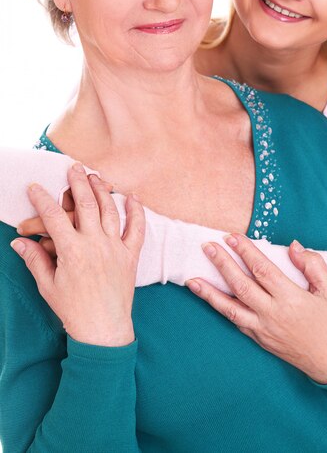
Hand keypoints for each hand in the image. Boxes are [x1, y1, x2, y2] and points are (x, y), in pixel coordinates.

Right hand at [10, 163, 143, 346]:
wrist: (103, 329)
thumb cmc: (73, 309)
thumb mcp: (48, 286)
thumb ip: (35, 260)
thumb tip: (19, 241)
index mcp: (71, 252)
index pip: (54, 217)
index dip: (43, 199)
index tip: (36, 187)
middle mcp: (94, 245)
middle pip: (85, 205)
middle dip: (78, 183)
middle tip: (73, 167)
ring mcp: (115, 248)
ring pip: (109, 211)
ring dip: (102, 190)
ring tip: (95, 176)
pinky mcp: (130, 255)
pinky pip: (137, 229)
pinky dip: (136, 211)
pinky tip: (132, 197)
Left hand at [186, 234, 326, 383]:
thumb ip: (313, 265)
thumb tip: (293, 246)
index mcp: (291, 299)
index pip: (261, 269)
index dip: (245, 251)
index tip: (231, 236)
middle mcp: (272, 314)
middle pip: (240, 285)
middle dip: (222, 264)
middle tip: (208, 246)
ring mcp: (263, 328)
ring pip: (230, 308)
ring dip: (210, 292)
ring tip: (192, 279)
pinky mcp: (259, 339)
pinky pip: (235, 321)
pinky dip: (220, 309)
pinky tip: (209, 299)